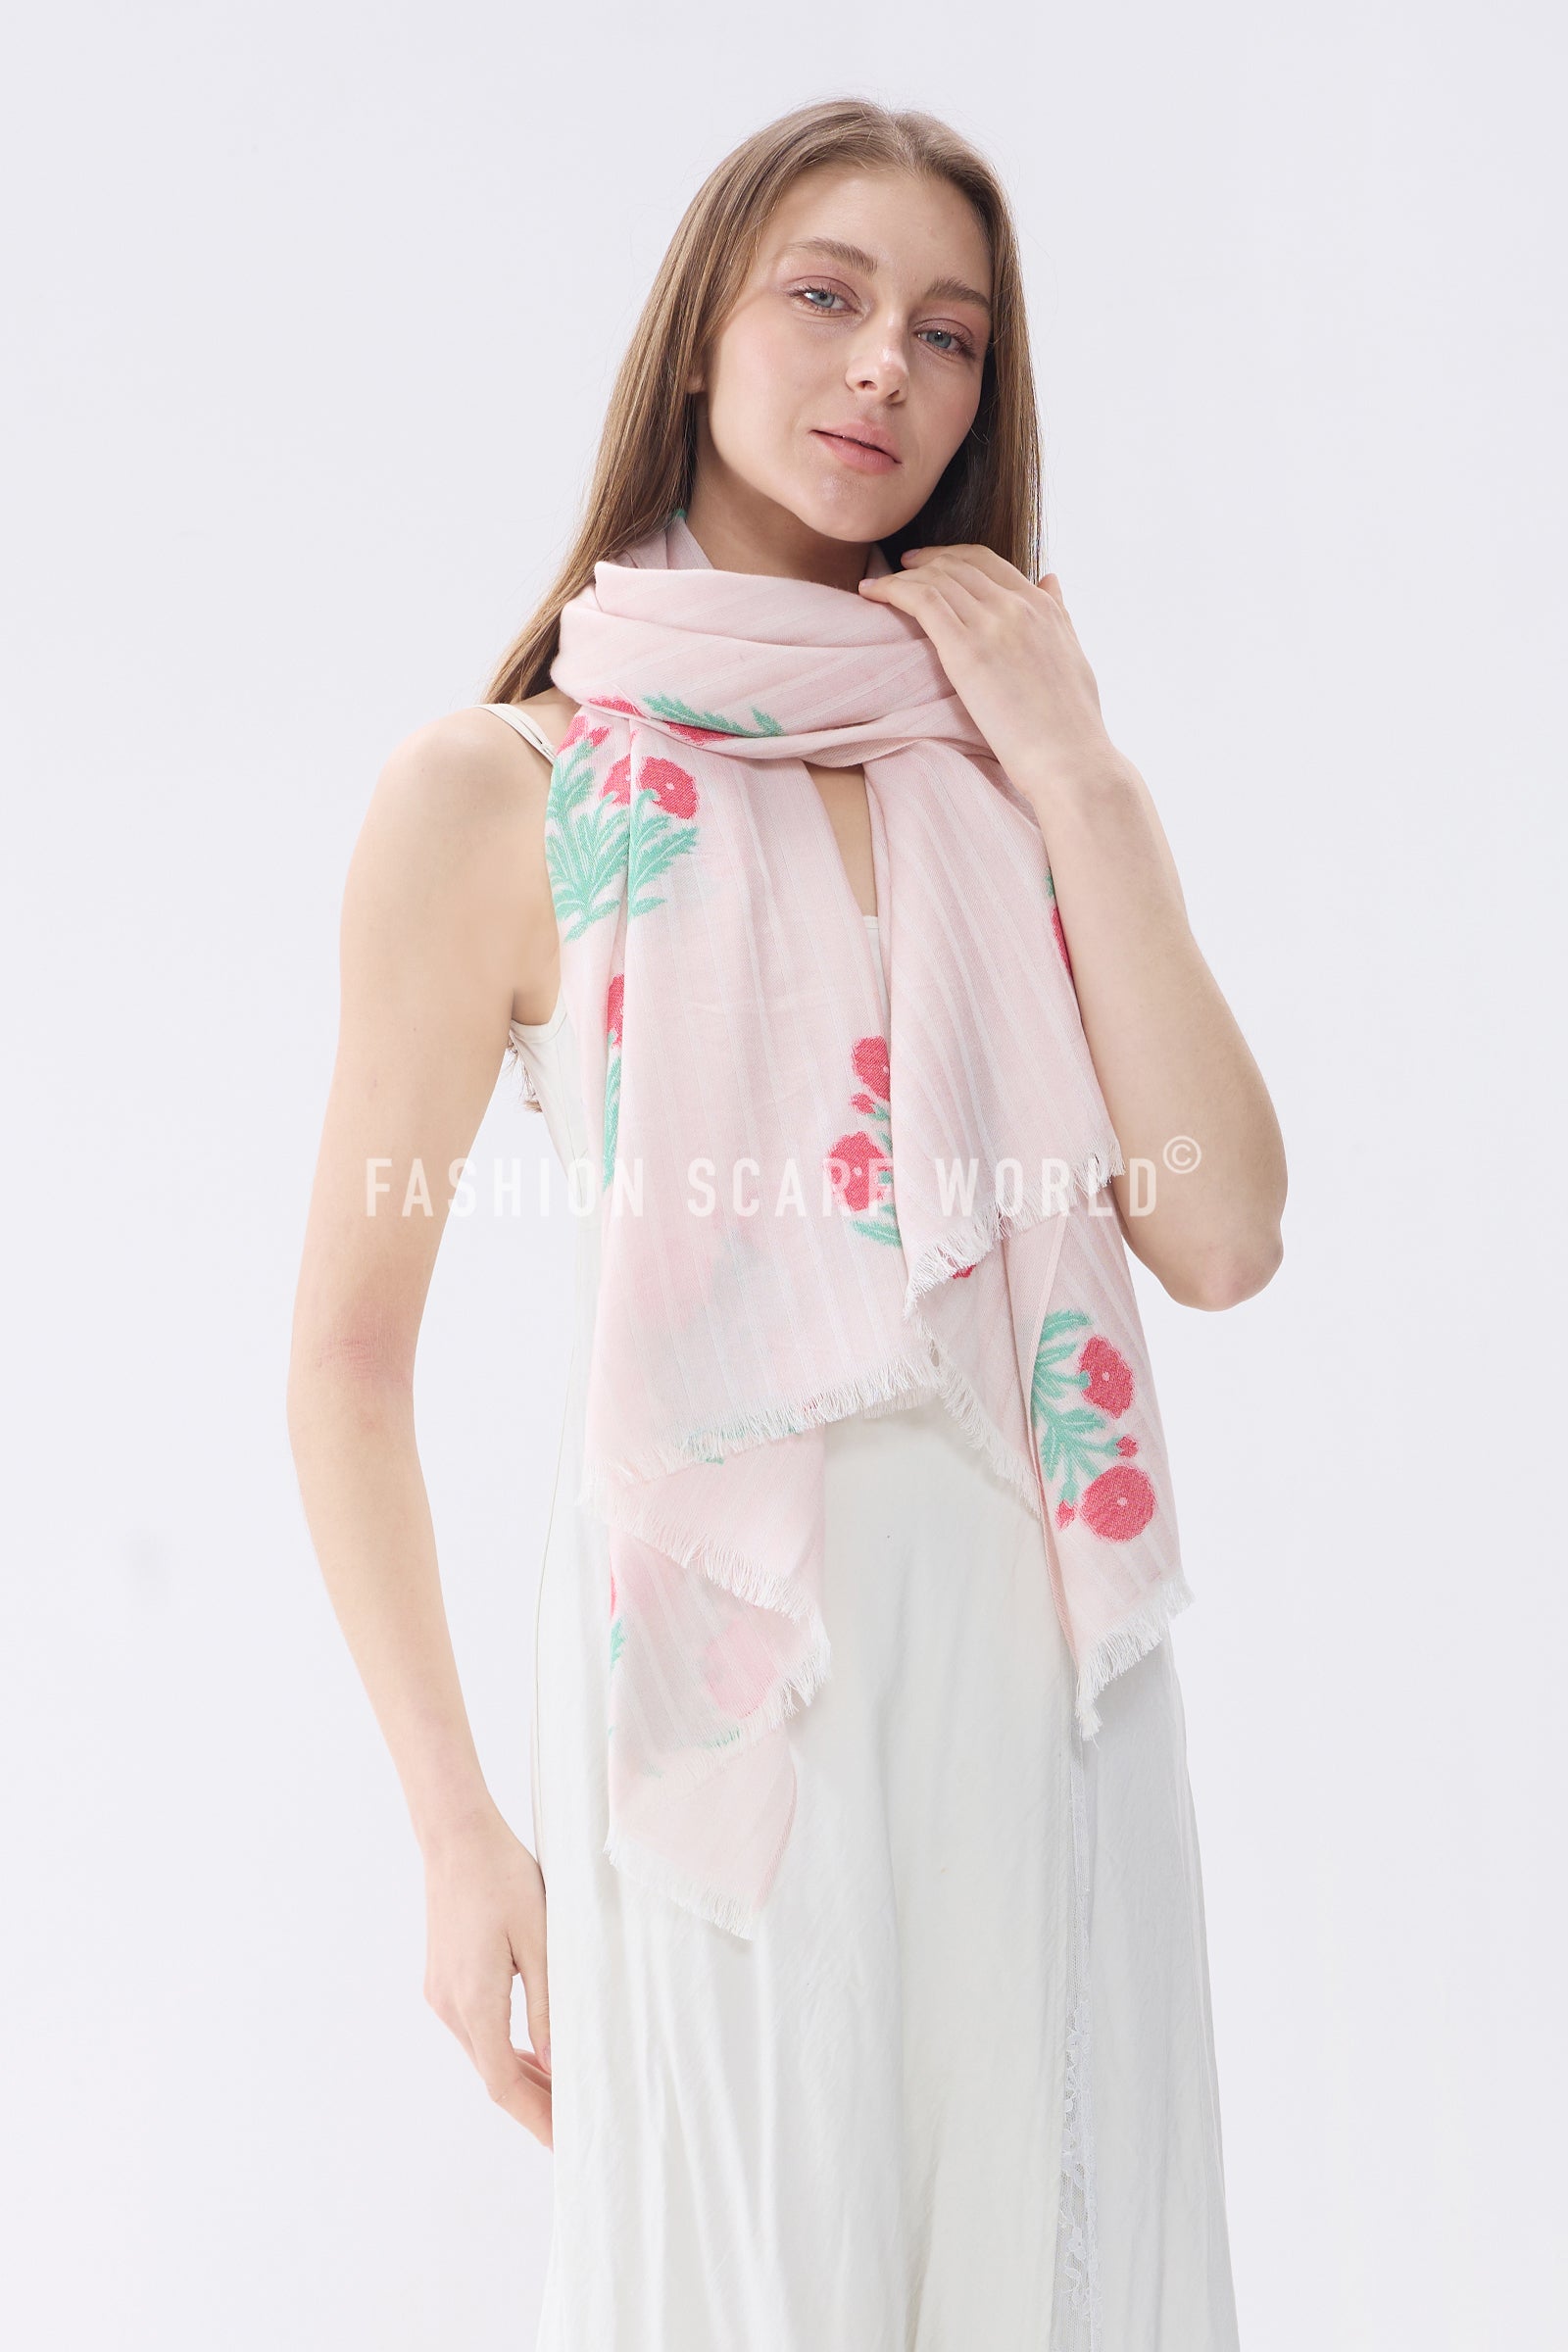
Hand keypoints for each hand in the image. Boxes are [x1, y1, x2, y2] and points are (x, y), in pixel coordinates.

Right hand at [421, 1806, 552, 2147]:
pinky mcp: (442, 1978)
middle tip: (575, 2122)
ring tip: (561, 2093)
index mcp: (474, 2000)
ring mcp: (440, 1993)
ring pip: (483, 2054)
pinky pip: (476, 2030)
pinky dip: (504, 2049)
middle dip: (532, 2103)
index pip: (503, 2083)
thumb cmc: (502, 1877)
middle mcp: (449, 2005)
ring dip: (519, 2076)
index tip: (562, 2141)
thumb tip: (554, 2066)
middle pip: (491, 2075)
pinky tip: (532, 2053)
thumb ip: (547, 2007)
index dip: (534, 2116)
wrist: (455, 1836)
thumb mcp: (540, 1939)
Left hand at [858, 545, 1119, 794]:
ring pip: (937, 578)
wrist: (1071, 760)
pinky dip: (892, 589)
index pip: (988, 562)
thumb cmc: (1072, 725)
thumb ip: (1058, 615)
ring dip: (902, 576)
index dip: (953, 557)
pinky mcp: (967, 650)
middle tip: (900, 569)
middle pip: (958, 565)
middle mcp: (1017, 605)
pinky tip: (872, 592)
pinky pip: (922, 601)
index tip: (930, 564)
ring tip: (878, 584)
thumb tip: (1051, 580)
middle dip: (924, 562)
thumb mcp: (1073, 655)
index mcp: (1042, 607)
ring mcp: (992, 624)